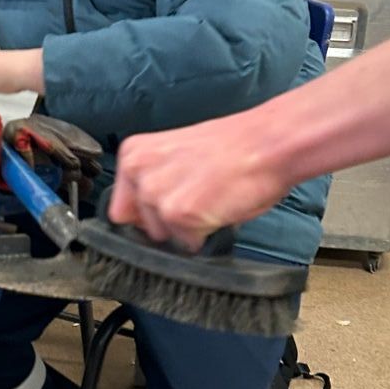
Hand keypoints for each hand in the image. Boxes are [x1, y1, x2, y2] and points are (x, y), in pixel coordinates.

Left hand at [108, 110, 287, 249]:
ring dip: (187, 230)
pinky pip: (187, 244)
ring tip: (212, 200)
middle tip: (200, 198)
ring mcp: (156, 194)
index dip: (148, 216)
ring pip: (164, 237)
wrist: (268, 144)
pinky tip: (220, 208)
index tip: (169, 209)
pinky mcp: (179, 214)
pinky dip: (205, 235)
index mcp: (133, 154)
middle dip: (168, 224)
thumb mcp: (176, 156)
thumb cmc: (233, 148)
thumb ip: (154, 181)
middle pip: (142, 227)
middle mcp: (138, 172)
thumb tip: (146, 217)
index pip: (121, 208)